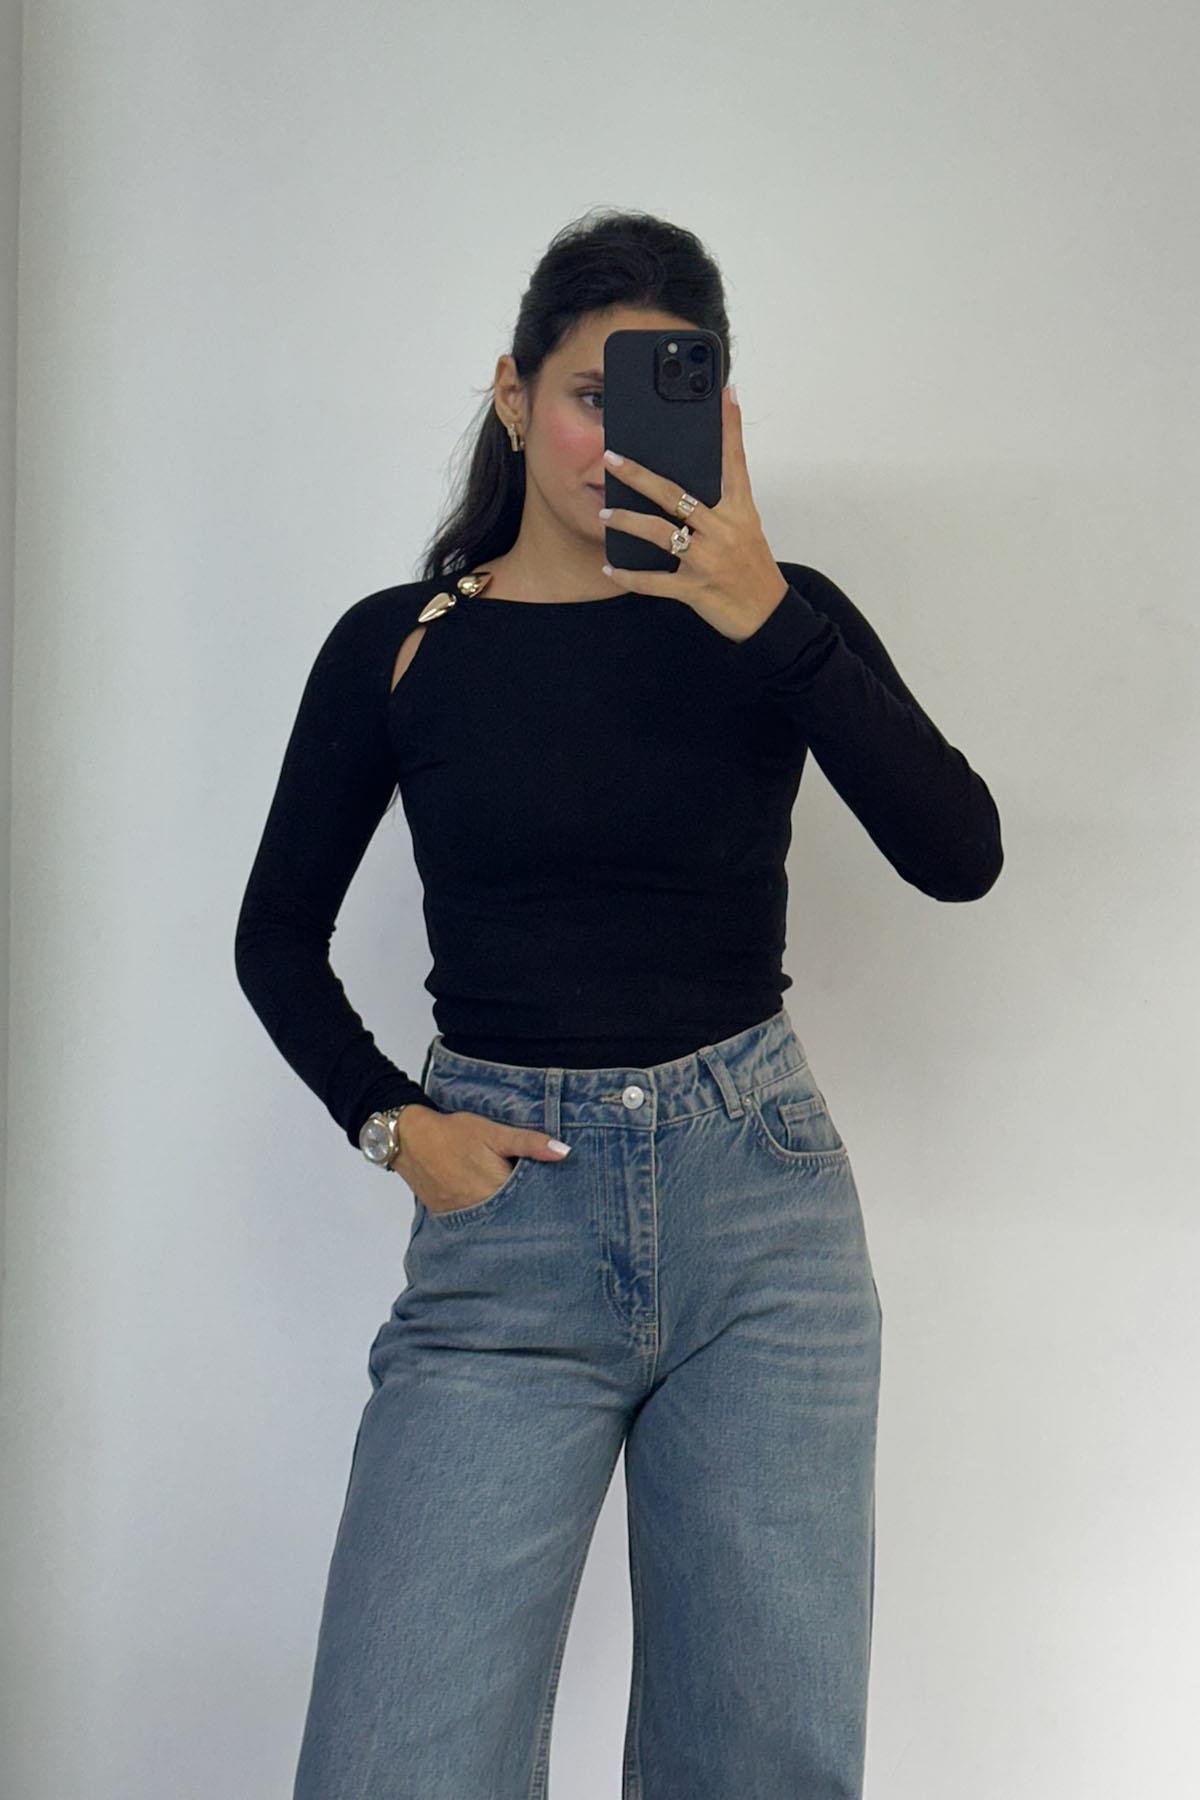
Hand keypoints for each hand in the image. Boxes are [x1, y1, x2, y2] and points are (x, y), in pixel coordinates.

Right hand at [388, 1104, 570, 1214]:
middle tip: (543, 1208)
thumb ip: (529, 1144)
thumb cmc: (454, 1133)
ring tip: (519, 1210)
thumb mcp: (495, 1132)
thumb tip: (564, 1152)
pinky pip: (474, 1224)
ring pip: (494, 1224)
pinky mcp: (449, 1217)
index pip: (530, 1205)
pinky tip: (494, 1210)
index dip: (544, 1202)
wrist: (410, 1139)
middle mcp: (479, 1210)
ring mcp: (462, 1217)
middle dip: (527, 1212)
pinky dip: (486, 1218)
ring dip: (508, 1218)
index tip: (557, 1201)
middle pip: (513, 1218)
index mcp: (496, 1190)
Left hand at [598, 384, 789, 642]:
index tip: (723, 392)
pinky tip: (609, 567)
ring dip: (628, 521)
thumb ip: (724, 499)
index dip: (729, 427)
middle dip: (640, 475)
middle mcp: (724, 530)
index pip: (734, 461)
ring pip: (661, 534)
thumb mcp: (746, 526)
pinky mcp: (696, 589)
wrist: (768, 614)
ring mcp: (708, 560)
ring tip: (604, 511)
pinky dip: (629, 576)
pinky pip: (655, 582)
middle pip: (676, 495)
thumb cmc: (752, 566)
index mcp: (739, 510)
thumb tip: (693, 476)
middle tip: (611, 458)